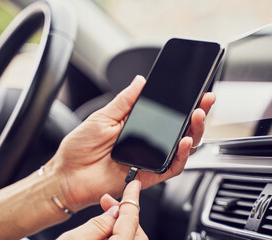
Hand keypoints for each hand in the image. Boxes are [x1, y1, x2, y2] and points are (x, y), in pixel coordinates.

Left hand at [47, 75, 215, 210]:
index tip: (195, 91)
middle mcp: (147, 142)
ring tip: (196, 117)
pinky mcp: (148, 176)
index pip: (166, 114)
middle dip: (196, 115)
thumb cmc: (79, 148)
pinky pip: (171, 168)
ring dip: (193, 133)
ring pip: (181, 148)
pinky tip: (183, 143)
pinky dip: (181, 156)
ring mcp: (149, 159)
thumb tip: (140, 81)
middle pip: (179, 130)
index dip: (182, 104)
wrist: (67, 176)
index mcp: (137, 125)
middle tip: (204, 102)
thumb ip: (124, 101)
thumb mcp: (101, 117)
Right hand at [57, 180, 147, 239]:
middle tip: (107, 202)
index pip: (131, 219)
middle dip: (124, 213)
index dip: (131, 199)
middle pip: (136, 229)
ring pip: (132, 237)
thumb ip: (97, 224)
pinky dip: (118, 234)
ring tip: (102, 217)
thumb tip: (113, 211)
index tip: (134, 185)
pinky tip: (104, 232)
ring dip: (120, 225)